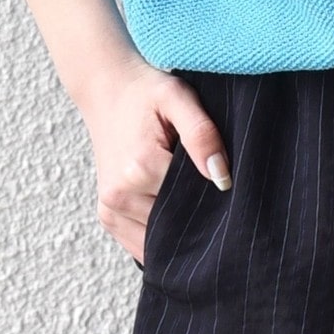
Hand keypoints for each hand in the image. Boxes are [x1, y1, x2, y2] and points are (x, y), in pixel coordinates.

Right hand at [77, 57, 231, 265]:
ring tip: (192, 196)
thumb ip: (202, 134)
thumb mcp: (178, 96)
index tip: (226, 183)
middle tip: (213, 191)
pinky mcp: (107, 216)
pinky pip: (142, 243)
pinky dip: (162, 234)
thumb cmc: (147, 92)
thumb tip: (222, 178)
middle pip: (176, 225)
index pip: (194, 202)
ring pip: (160, 240)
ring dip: (180, 229)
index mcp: (140, 168)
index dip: (216, 196)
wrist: (106, 89)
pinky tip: (175, 211)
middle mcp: (120, 195)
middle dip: (199, 217)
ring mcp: (110, 210)